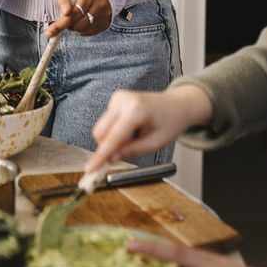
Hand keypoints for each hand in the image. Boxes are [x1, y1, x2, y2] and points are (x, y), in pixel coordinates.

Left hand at [45, 0, 111, 37]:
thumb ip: (64, 1)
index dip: (60, 23)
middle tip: (62, 21)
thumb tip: (64, 12)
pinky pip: (87, 33)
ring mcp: (103, 17)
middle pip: (76, 24)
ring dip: (74, 26)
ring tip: (76, 17)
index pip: (73, 13)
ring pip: (81, 30)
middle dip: (66, 24)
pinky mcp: (105, 25)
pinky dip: (81, 29)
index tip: (49, 32)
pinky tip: (83, 20)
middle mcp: (99, 6)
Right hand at [85, 86, 212, 172]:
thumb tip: (111, 159)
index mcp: (136, 110)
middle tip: (124, 154)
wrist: (177, 105)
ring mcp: (118, 98)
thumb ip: (132, 151)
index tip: (90, 168)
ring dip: (113, 139)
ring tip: (135, 136)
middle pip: (100, 132)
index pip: (113, 137)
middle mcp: (123, 100)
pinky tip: (132, 128)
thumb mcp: (156, 143)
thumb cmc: (170, 122)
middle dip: (107, 147)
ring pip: (101, 128)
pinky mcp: (115, 99)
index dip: (100, 155)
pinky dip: (116, 130)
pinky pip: (106, 122)